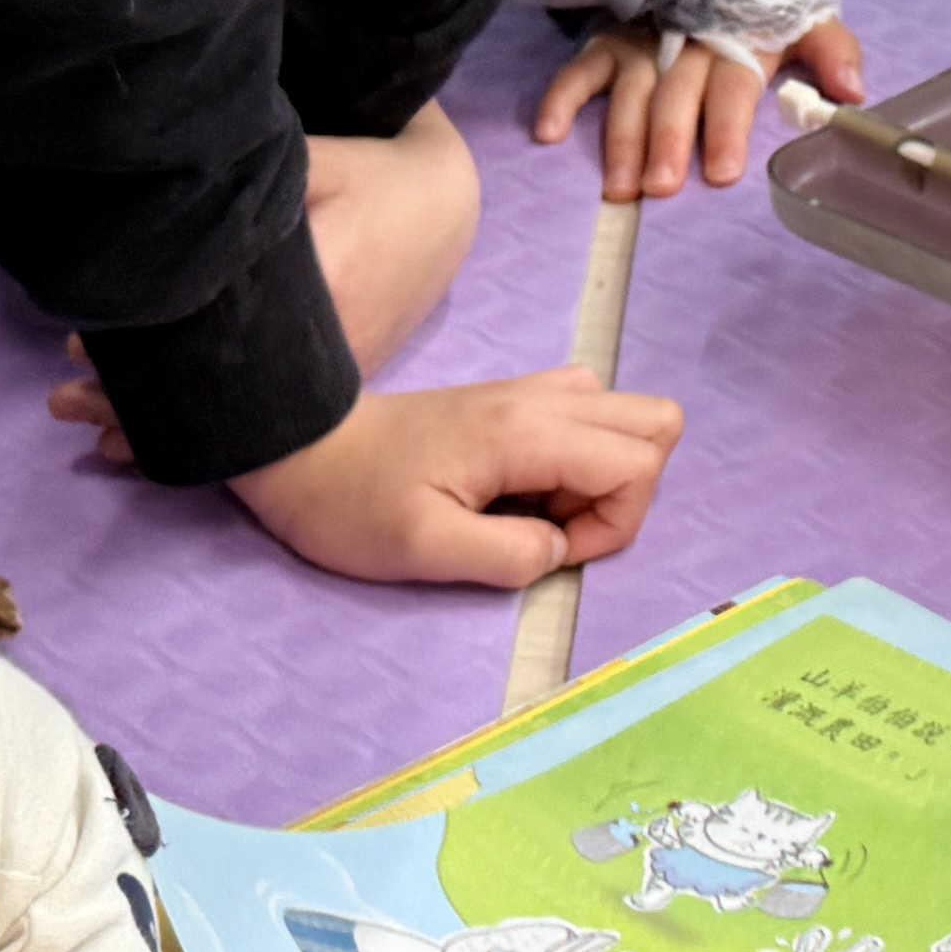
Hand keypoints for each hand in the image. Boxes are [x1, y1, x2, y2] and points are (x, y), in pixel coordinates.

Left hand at [43, 119, 490, 454]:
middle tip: (62, 401)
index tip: (79, 350)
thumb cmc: (370, 169)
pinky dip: (213, 431)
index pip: (216, 339)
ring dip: (166, 425)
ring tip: (93, 438)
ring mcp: (336, 376)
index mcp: (317, 292)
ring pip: (238, 417)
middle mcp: (327, 351)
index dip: (144, 354)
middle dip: (136, 403)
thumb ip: (243, 190)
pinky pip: (265, 421)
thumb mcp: (309, 161)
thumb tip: (162, 213)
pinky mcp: (340, 382)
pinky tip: (160, 446)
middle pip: (218, 392)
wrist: (444, 202)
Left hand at [223, 368, 683, 588]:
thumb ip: (509, 556)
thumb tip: (557, 550)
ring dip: (603, 474)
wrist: (296, 448)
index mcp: (524, 431)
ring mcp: (526, 395)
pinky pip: (585, 418)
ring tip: (538, 511)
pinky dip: (577, 461)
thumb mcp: (424, 550)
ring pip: (624, 416)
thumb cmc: (350, 503)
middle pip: (655, 422)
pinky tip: (521, 492)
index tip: (551, 549)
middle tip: (559, 527)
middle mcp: (538, 400)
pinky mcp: (508, 403)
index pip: (638, 462)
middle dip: (628, 492)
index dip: (615, 522)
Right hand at [533, 15, 867, 200]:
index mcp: (739, 39)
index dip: (727, 127)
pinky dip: (563, 97)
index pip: (733, 86)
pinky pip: (581, 68)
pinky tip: (549, 133)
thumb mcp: (805, 18)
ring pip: (630, 91)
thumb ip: (832, 51)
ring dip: (622, 137)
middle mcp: (688, 41)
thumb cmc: (762, 5)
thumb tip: (852, 92)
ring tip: (618, 185)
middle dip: (667, 139)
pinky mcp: (609, 42)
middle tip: (660, 187)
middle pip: (676, 93)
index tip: (720, 173)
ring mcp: (644, 42)